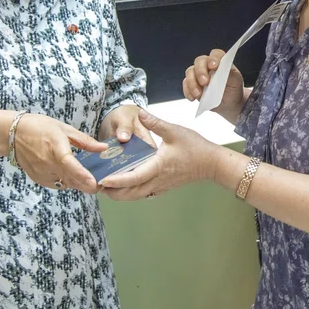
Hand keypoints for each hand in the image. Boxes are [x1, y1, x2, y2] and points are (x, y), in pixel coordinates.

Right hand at [13, 114, 106, 193]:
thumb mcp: (64, 129)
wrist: (13, 135)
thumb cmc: (40, 127)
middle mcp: (48, 164)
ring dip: (77, 184)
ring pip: (65, 184)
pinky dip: (66, 182)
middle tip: (100, 184)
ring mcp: (42, 173)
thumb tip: (103, 148)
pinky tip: (71, 175)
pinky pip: (57, 184)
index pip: (69, 165)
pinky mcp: (38, 179)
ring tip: (87, 178)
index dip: (82, 175)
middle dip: (87, 185)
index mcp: (55, 148)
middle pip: (71, 180)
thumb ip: (84, 141)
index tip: (95, 183)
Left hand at [100, 110, 220, 199]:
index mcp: (158, 167)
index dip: (117, 181)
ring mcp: (160, 186)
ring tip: (106, 187)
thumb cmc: (194, 147)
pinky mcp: (163, 187)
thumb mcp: (174, 130)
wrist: (211, 163)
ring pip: (136, 195)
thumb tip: (139, 112)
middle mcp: (157, 180)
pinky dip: (131, 192)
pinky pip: (143, 193)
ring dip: (121, 194)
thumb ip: (155, 122)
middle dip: (113, 192)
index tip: (103, 180)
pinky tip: (124, 186)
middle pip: (131, 193)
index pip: (134, 178)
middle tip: (97, 186)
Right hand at [183, 49, 244, 113]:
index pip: (215, 54)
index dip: (213, 59)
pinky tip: (193, 98)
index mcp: (220, 61)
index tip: (213, 67)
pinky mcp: (192, 84)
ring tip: (199, 94)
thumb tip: (222, 68)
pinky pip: (186, 84)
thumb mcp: (236, 80)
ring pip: (190, 72)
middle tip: (205, 83)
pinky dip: (188, 91)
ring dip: (192, 83)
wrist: (229, 103)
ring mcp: (198, 74)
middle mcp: (207, 65)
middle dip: (200, 72)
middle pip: (199, 61)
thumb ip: (230, 73)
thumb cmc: (233, 88)